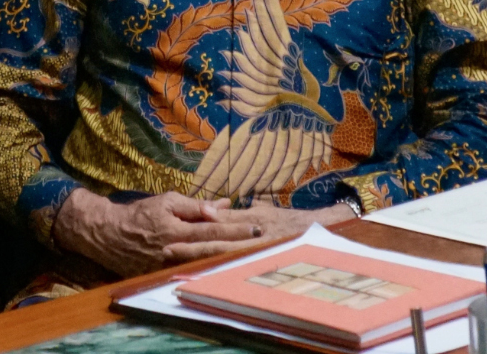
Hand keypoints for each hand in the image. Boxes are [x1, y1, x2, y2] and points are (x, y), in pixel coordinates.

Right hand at [52, 189, 260, 276]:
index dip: (235, 230)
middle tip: (261, 243)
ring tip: (250, 253)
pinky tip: (225, 263)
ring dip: (229, 258)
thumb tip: (220, 207)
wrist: (108, 235)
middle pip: (214, 251)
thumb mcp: (165, 201)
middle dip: (239, 247)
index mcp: (177, 231)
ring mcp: (171, 267)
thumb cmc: (139, 214)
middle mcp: (176, 252)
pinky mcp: (165, 276)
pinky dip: (210, 266)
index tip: (256, 229)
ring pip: (206, 263)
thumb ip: (194, 206)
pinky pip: (192, 270)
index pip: (213, 230)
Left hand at [161, 201, 360, 263]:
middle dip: (189, 251)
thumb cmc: (288, 220)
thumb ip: (238, 215)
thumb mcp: (262, 212)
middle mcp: (252, 242)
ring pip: (222, 260)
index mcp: (250, 226)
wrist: (321, 231)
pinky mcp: (261, 263)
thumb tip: (212, 213)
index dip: (192, 236)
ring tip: (175, 264)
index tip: (170, 239)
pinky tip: (201, 275)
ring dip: (198, 262)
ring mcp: (257, 255)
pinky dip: (217, 271)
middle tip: (165, 252)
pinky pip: (235, 268)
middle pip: (215, 248)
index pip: (216, 231)